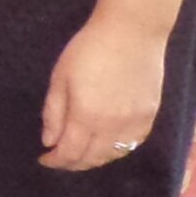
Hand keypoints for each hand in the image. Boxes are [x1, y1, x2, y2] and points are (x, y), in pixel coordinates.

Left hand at [40, 15, 166, 171]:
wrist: (132, 32)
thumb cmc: (88, 50)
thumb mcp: (60, 78)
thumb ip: (54, 113)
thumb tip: (49, 141)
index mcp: (86, 117)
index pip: (70, 152)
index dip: (56, 161)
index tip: (44, 159)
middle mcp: (113, 126)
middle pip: (92, 158)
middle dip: (73, 163)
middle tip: (60, 159)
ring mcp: (135, 123)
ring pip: (114, 155)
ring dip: (95, 159)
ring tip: (81, 154)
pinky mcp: (151, 115)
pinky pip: (133, 144)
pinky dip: (118, 150)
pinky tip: (107, 144)